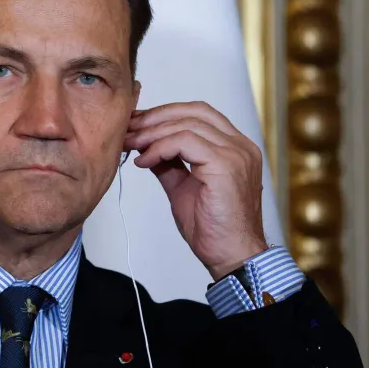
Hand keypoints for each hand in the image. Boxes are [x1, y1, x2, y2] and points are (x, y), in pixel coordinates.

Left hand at [124, 101, 267, 279]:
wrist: (231, 256)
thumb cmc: (212, 228)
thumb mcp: (183, 186)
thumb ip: (169, 163)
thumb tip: (147, 146)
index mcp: (235, 147)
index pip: (199, 113)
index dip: (165, 113)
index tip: (136, 124)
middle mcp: (240, 146)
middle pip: (193, 111)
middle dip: (155, 117)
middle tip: (128, 129)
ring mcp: (237, 154)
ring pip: (187, 124)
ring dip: (152, 132)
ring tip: (131, 145)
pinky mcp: (226, 165)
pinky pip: (185, 141)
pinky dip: (159, 148)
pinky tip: (144, 161)